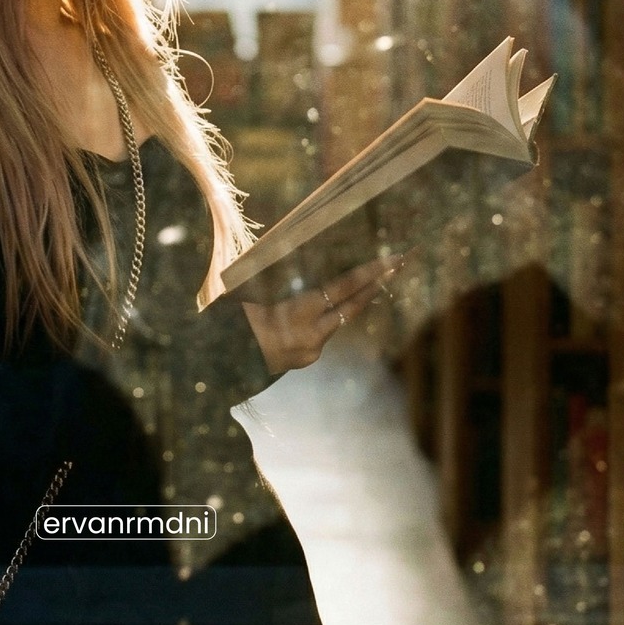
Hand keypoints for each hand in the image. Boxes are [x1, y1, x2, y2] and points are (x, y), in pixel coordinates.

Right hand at [241, 255, 403, 375]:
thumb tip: (306, 261)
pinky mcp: (306, 360)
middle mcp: (312, 336)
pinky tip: (326, 309)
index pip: (341, 289)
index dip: (368, 273)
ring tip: (373, 281)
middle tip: (401, 264)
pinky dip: (328, 318)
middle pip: (352, 306)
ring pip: (338, 321)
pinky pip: (323, 333)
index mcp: (298, 314)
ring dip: (353, 302)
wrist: (221, 363)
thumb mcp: (256, 293)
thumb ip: (283, 280)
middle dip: (377, 284)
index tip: (391, 261)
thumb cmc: (234, 321)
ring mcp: (311, 351)